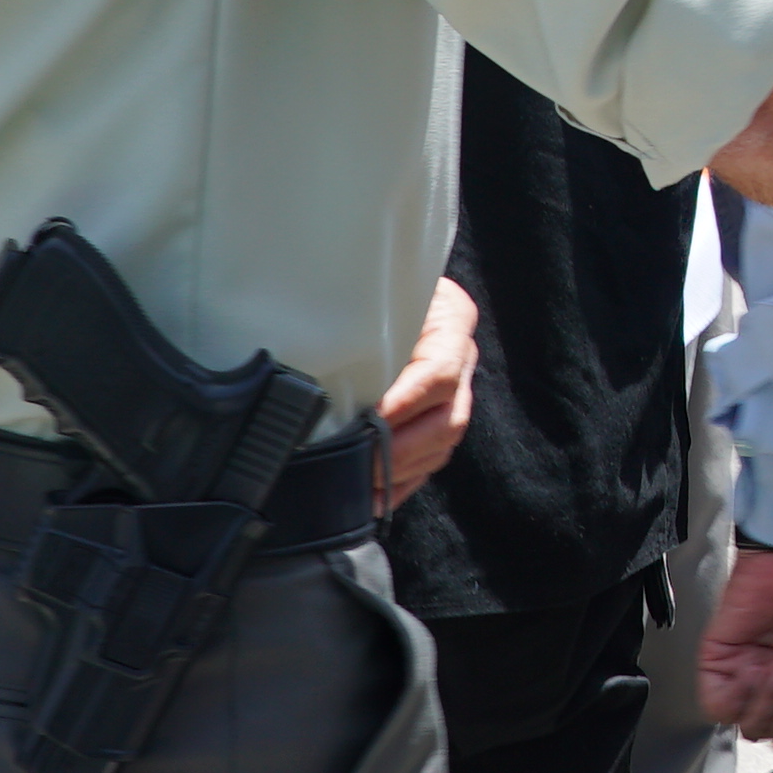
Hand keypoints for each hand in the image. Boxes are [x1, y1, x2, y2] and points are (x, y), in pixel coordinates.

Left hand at [372, 277, 478, 512]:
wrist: (386, 274)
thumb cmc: (370, 278)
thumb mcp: (370, 288)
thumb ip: (355, 317)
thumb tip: (311, 358)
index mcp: (451, 320)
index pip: (439, 373)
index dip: (404, 404)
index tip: (368, 423)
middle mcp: (462, 357)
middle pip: (448, 419)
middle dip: (400, 451)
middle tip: (357, 468)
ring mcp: (457, 390)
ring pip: (443, 444)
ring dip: (401, 472)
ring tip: (360, 488)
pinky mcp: (440, 414)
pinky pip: (432, 457)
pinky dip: (403, 482)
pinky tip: (373, 497)